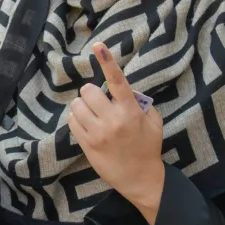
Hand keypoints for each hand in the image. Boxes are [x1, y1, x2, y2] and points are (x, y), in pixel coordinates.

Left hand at [68, 43, 164, 224]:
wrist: (140, 179)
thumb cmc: (148, 148)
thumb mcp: (153, 122)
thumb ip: (140, 103)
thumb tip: (123, 89)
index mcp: (131, 111)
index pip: (117, 81)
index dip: (107, 61)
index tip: (98, 45)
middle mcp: (112, 120)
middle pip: (88, 91)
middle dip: (92, 93)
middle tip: (99, 102)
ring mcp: (97, 133)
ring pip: (76, 105)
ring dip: (82, 106)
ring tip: (93, 115)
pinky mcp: (86, 144)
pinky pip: (71, 121)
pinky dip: (76, 119)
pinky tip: (87, 125)